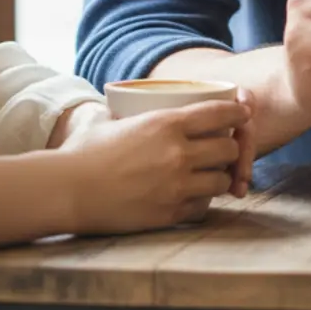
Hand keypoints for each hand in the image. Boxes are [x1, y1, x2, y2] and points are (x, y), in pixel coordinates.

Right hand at [59, 97, 250, 233]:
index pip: (220, 113)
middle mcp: (177, 153)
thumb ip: (134, 110)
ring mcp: (176, 186)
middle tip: (225, 149)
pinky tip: (193, 196)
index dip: (238, 112)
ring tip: (210, 175)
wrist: (67, 191)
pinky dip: (202, 201)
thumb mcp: (113, 118)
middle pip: (229, 148)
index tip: (243, 113)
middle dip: (231, 148)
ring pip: (221, 180)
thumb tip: (130, 95)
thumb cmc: (84, 152)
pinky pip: (203, 207)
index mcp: (166, 123)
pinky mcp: (169, 214)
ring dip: (219, 177)